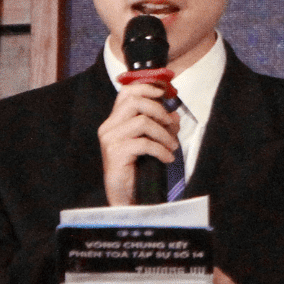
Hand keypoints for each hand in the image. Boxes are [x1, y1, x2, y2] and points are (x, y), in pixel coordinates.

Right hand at [98, 80, 180, 205]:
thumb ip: (160, 126)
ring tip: (172, 146)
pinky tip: (168, 158)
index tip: (164, 93)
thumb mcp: (151, 142)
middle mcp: (108, 127)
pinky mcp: (115, 153)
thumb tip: (174, 114)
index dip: (146, 88)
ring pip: (143, 122)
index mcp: (114, 121)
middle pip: (135, 102)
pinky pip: (144, 143)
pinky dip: (161, 150)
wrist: (125, 196)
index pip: (126, 92)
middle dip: (159, 110)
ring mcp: (110, 139)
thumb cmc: (137, 168)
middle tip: (172, 125)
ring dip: (164, 133)